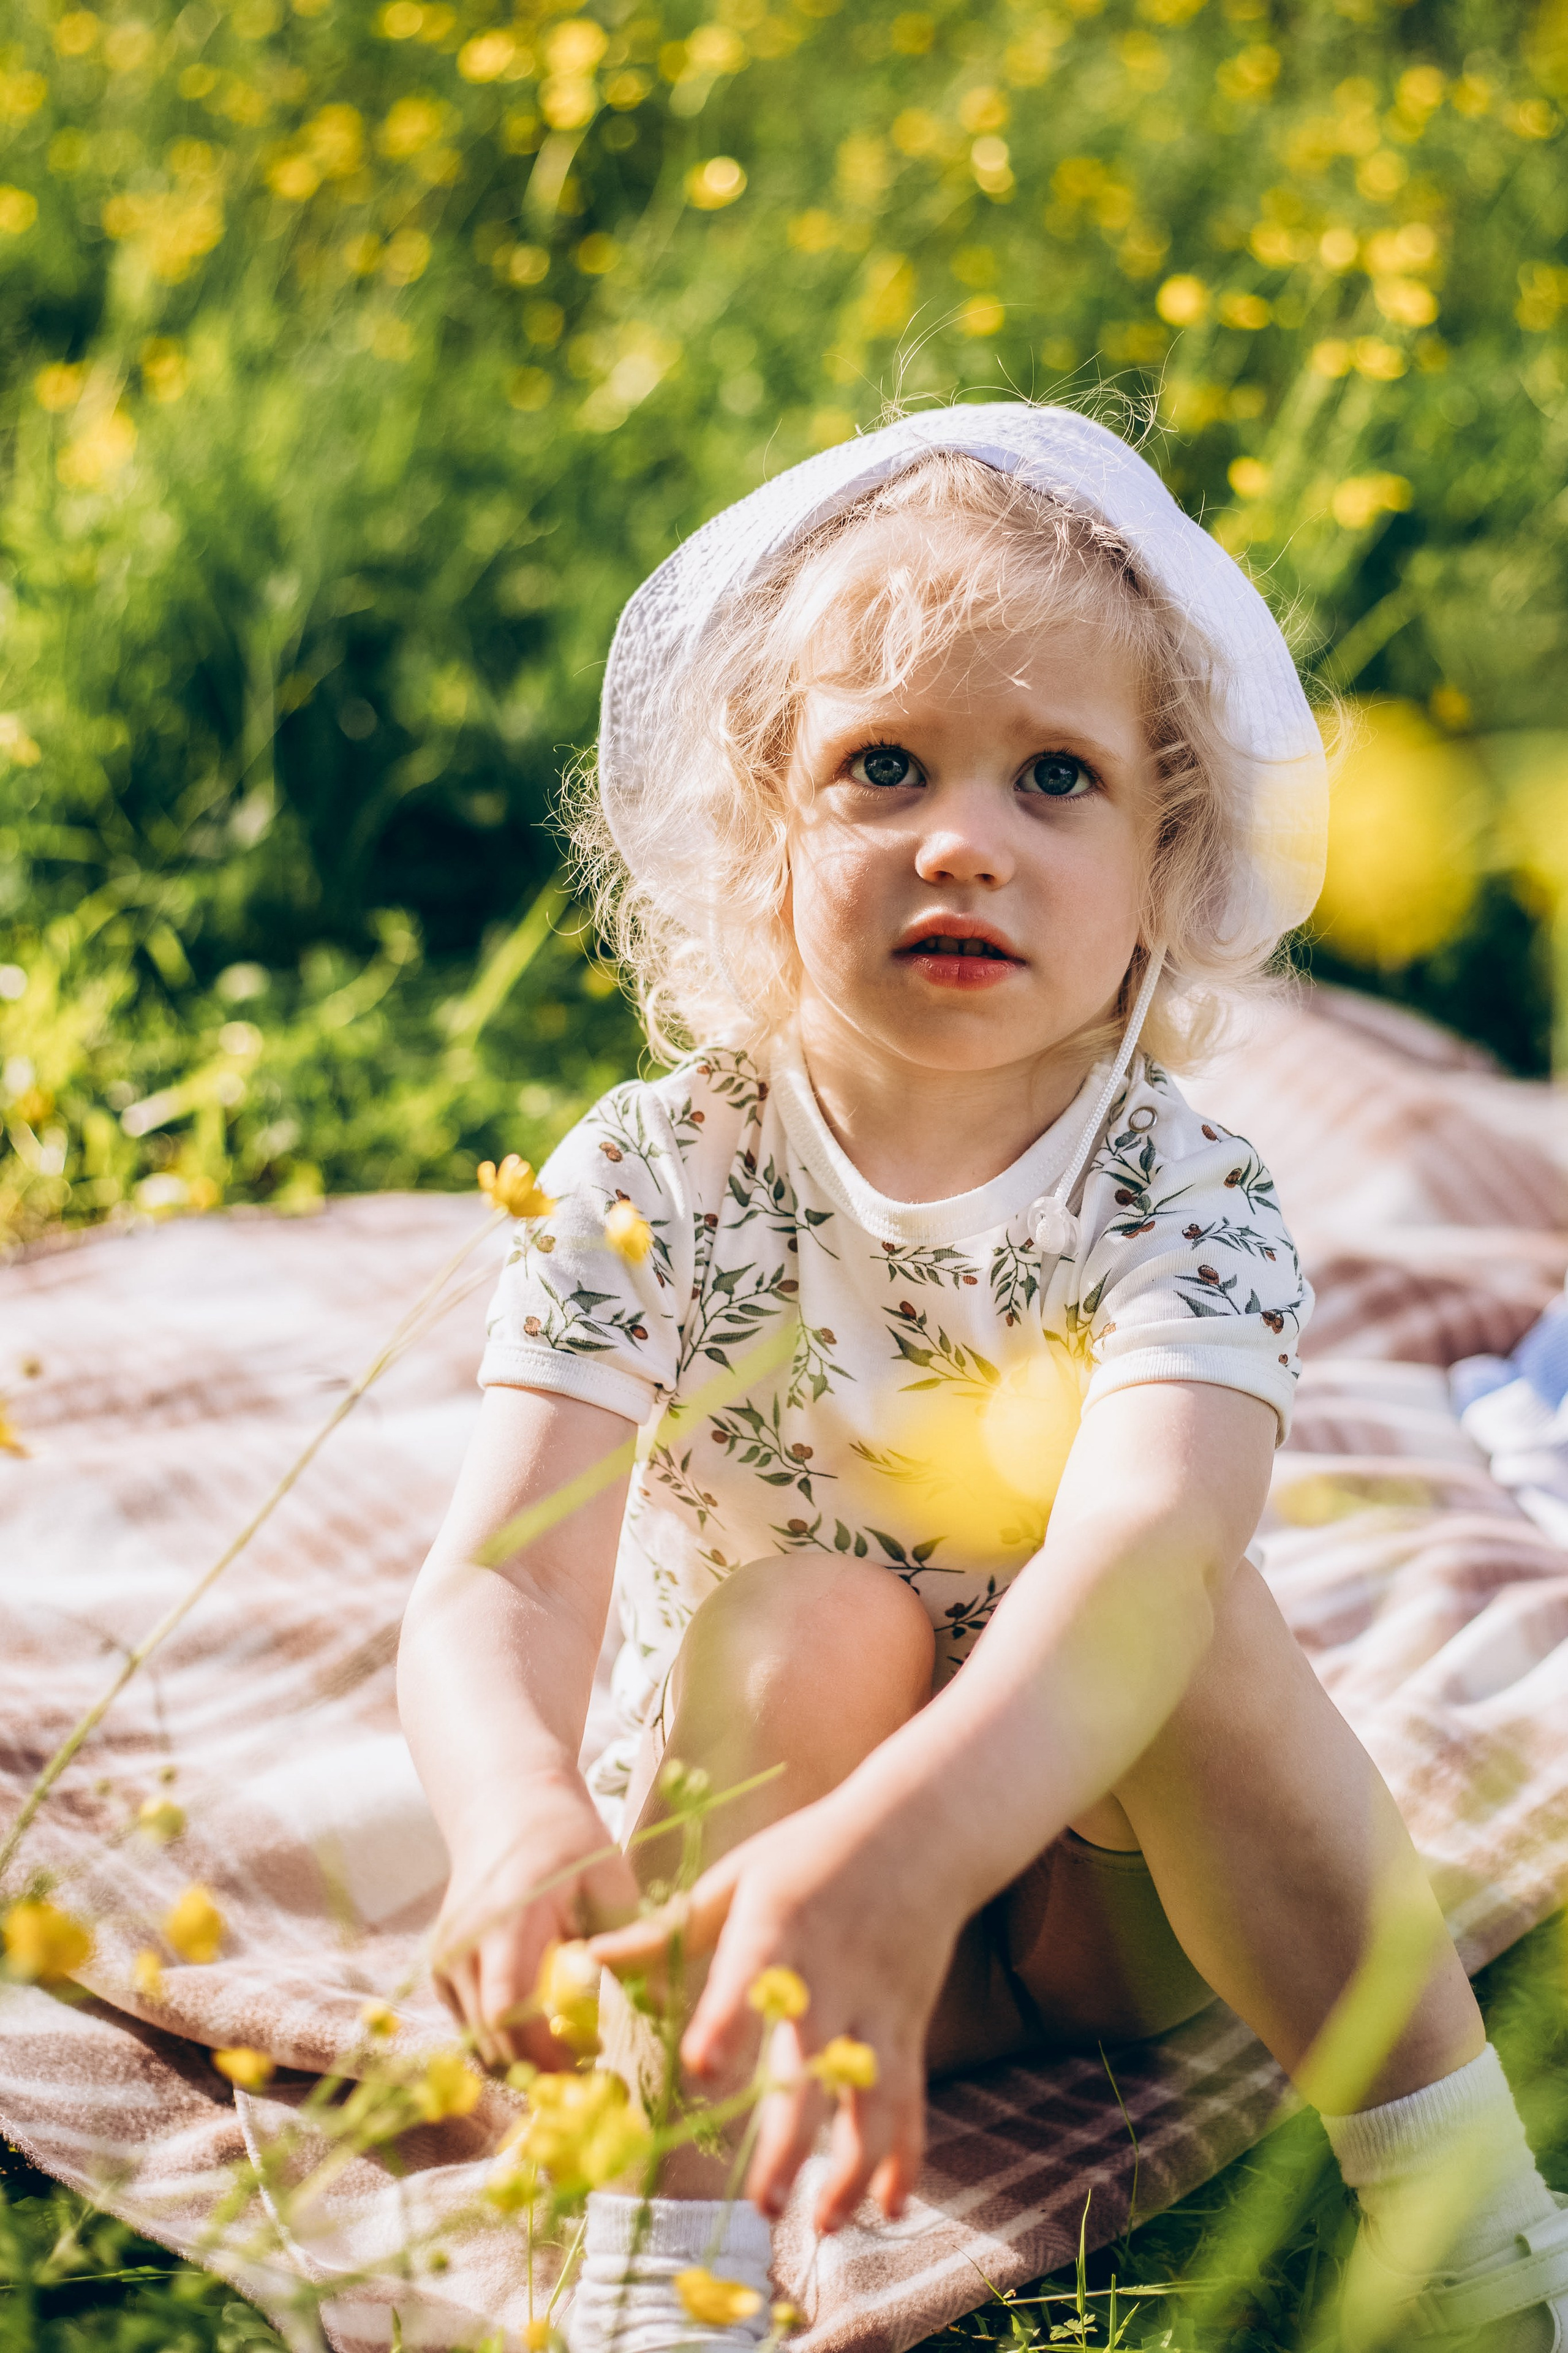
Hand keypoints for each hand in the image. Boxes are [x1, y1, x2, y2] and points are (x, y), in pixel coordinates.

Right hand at [433, 1776, 639, 2071]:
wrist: (506, 1806)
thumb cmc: (566, 1840)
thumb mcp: (610, 1880)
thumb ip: (631, 1942)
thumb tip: (661, 2009)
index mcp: (509, 1916)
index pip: (507, 2007)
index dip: (545, 2052)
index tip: (591, 2065)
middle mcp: (465, 1941)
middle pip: (491, 2036)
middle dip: (540, 2067)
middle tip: (592, 2072)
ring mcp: (446, 1957)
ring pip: (478, 2040)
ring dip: (524, 2060)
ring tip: (575, 2052)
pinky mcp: (442, 1969)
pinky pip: (471, 2026)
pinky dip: (506, 2042)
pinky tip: (545, 2031)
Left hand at [589, 1793, 957, 2232]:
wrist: (920, 1827)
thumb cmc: (812, 1851)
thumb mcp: (740, 1878)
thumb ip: (669, 1931)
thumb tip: (584, 1961)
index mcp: (779, 1925)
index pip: (752, 1977)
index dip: (729, 2022)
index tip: (703, 2070)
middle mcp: (833, 1973)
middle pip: (813, 2063)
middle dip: (790, 2138)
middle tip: (758, 2203)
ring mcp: (878, 2005)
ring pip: (871, 2096)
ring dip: (851, 2166)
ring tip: (821, 2226)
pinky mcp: (908, 2026)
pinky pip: (911, 2097)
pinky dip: (906, 2154)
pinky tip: (891, 2209)